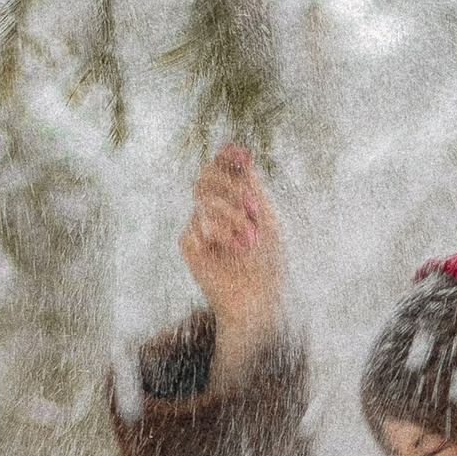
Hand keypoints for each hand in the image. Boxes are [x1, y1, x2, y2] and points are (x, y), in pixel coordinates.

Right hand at [178, 141, 284, 383]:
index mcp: (233, 199)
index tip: (241, 155)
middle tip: (252, 205)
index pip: (222, 167)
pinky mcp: (189, 244)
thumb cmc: (267, 262)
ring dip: (230, 212)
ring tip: (248, 235)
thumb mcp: (266, 219)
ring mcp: (199, 224)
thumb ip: (252, 189)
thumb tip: (243, 157)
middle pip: (207, 175)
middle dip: (231, 186)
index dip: (227, 156)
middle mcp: (214, 208)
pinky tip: (233, 247)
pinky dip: (219, 232)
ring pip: (202, 196)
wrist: (257, 300)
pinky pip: (196, 223)